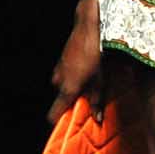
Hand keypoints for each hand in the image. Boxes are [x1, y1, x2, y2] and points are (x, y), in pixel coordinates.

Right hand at [46, 0, 103, 124]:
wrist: (88, 28)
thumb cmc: (96, 54)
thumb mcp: (101, 80)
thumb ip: (97, 101)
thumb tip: (97, 119)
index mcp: (67, 89)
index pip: (53, 114)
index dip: (58, 121)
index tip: (66, 125)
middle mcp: (58, 81)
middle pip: (63, 99)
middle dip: (74, 100)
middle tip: (89, 98)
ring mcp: (58, 70)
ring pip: (64, 86)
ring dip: (75, 87)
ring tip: (91, 81)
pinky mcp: (60, 62)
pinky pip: (65, 75)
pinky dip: (73, 77)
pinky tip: (87, 70)